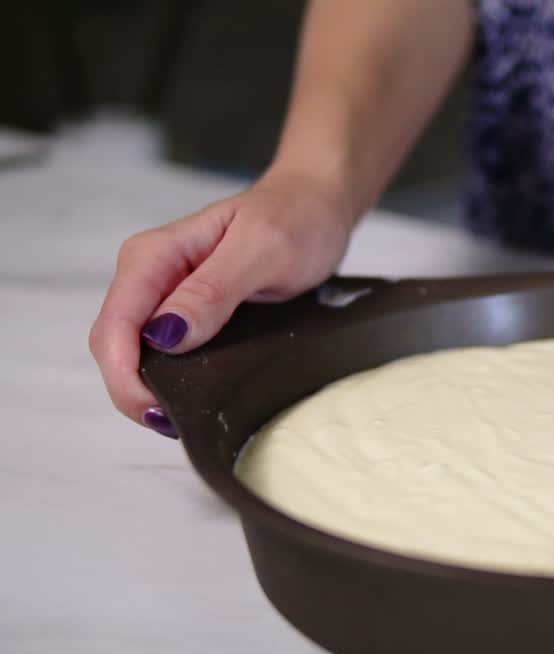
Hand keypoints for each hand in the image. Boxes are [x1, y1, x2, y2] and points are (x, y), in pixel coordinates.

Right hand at [89, 172, 353, 436]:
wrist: (316, 207)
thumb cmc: (295, 220)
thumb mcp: (261, 251)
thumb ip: (212, 290)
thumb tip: (166, 334)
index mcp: (154, 256)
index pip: (115, 327)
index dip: (126, 377)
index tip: (160, 411)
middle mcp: (151, 275)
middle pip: (117, 347)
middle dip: (134, 391)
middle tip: (176, 424)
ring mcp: (166, 294)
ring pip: (136, 354)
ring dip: (150, 389)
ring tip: (185, 417)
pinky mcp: (187, 310)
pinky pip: (163, 351)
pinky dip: (170, 378)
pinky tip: (192, 396)